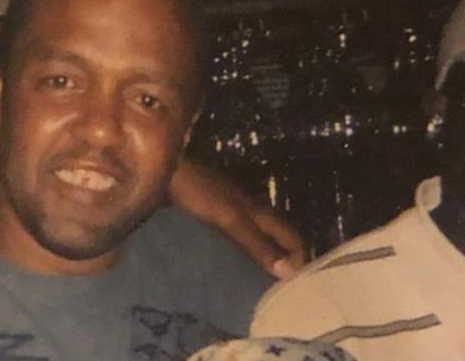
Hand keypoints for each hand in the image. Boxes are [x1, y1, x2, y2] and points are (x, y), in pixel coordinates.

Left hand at [169, 159, 304, 278]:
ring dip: (263, 262)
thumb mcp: (230, 219)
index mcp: (260, 211)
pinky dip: (243, 256)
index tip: (297, 290)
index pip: (292, 238)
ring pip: (259, 242)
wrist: (167, 173)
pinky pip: (238, 242)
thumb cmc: (199, 193)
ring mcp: (233, 215)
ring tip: (260, 290)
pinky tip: (234, 272)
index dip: (300, 261)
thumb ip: (257, 243)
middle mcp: (252, 213)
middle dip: (284, 264)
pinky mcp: (216, 219)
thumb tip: (290, 272)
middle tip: (281, 296)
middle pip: (278, 241)